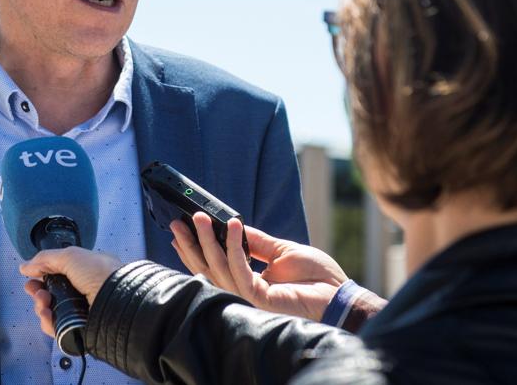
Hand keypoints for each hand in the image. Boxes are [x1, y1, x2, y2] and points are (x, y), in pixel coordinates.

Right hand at [19, 248, 122, 338]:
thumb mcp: (71, 256)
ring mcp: (81, 311)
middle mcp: (84, 291)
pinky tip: (46, 315)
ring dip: (41, 306)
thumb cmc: (102, 275)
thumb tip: (26, 266)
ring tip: (43, 303)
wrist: (117, 301)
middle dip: (38, 292)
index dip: (41, 275)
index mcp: (86, 271)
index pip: (58, 274)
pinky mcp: (79, 328)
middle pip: (51, 294)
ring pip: (51, 311)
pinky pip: (56, 327)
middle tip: (35, 291)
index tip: (30, 277)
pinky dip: (48, 322)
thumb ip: (46, 259)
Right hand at [171, 212, 347, 320]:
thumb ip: (255, 241)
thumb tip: (230, 225)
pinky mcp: (258, 299)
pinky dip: (233, 247)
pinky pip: (239, 270)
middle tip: (178, 222)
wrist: (338, 295)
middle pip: (209, 269)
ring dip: (207, 241)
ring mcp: (249, 297)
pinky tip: (232, 228)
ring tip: (199, 218)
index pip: (215, 265)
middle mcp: (244, 290)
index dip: (197, 248)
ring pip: (218, 269)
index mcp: (249, 280)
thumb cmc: (316, 276)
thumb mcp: (281, 250)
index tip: (183, 228)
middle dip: (192, 245)